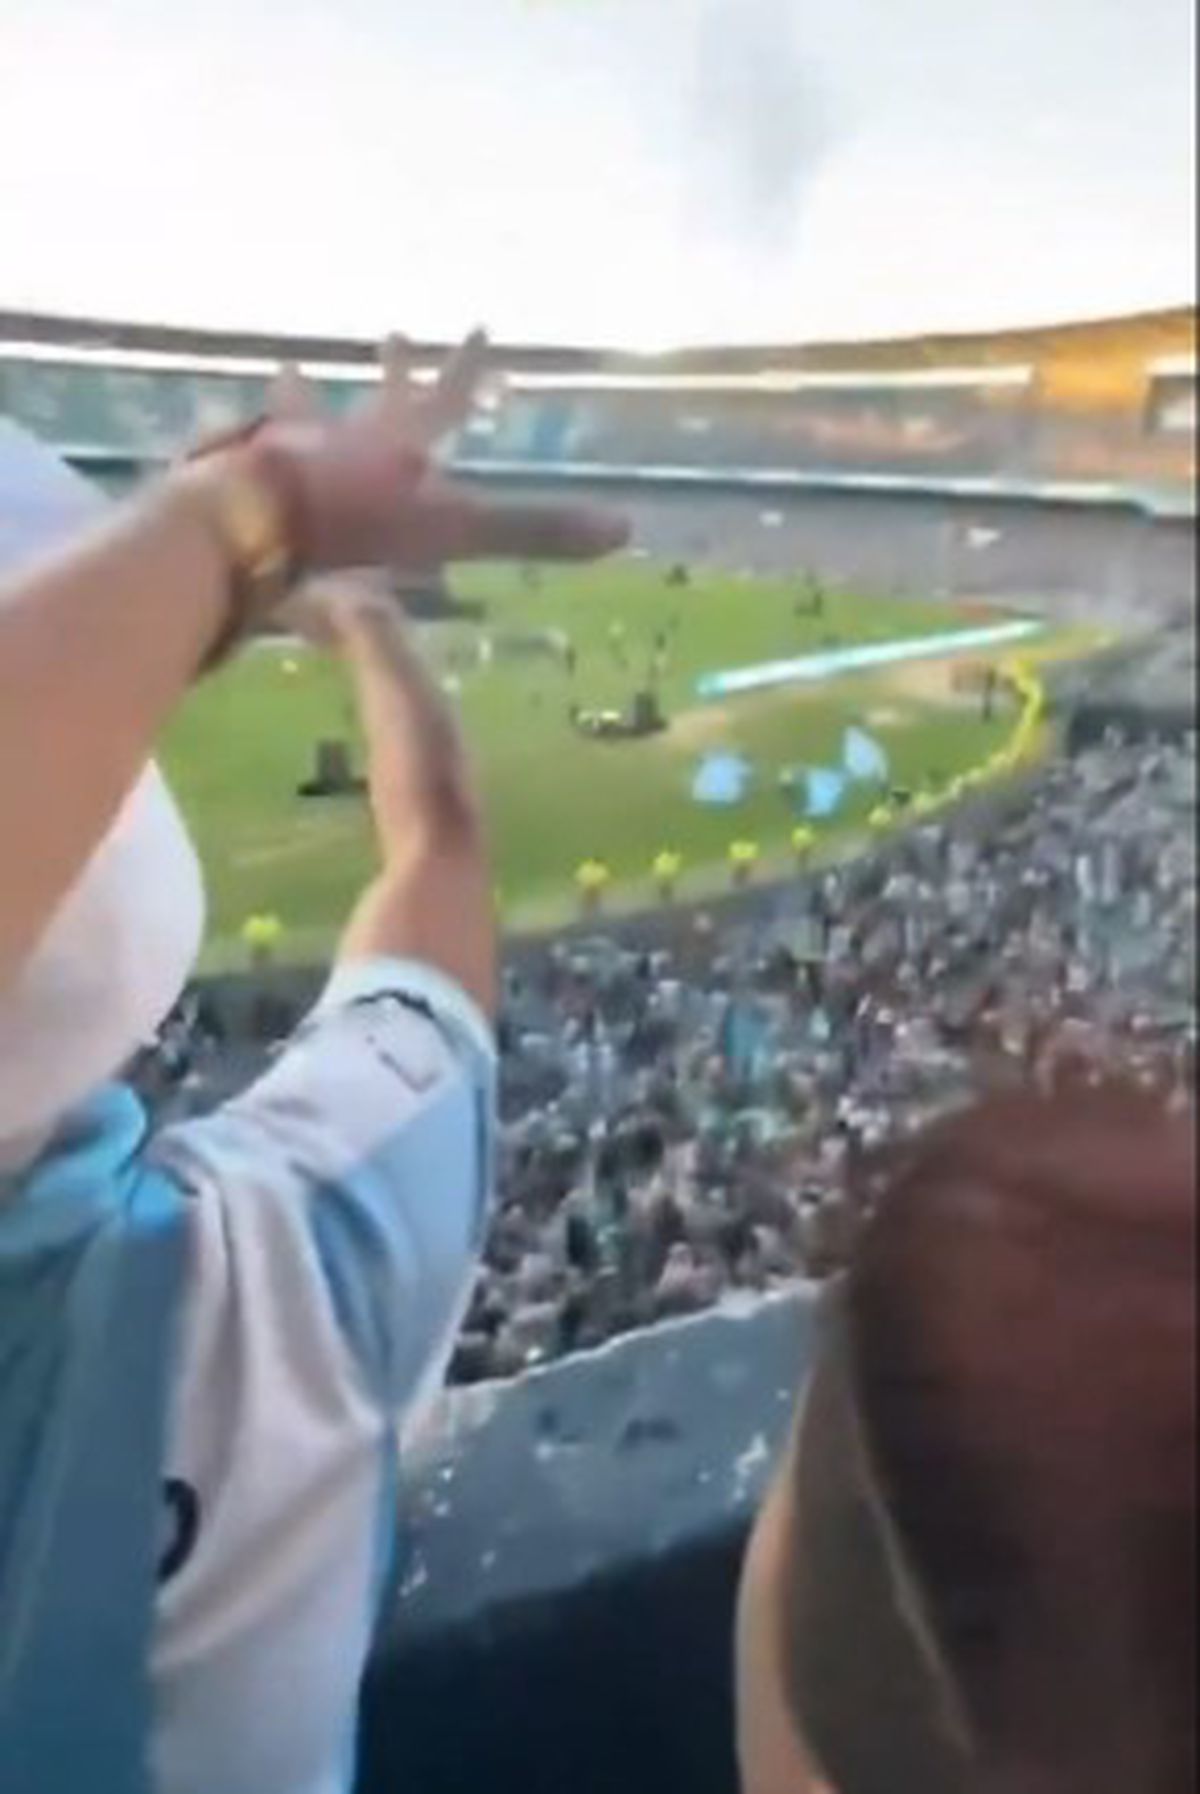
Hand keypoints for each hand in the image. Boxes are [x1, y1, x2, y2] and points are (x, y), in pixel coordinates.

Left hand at [239, 331, 628, 573]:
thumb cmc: (365, 523)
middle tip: (395, 330)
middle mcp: (352, 434)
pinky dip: (236, 439)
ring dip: (303, 398)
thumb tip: (623, 528)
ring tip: (287, 370)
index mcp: (405, 443)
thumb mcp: (461, 529)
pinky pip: (243, 450)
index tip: (481, 326)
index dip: (468, 367)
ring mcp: (294, 449)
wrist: (266, 515)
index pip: (448, 395)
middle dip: (395, 369)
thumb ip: (535, 530)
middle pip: (381, 395)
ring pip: (305, 415)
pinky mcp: (244, 474)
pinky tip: (218, 432)